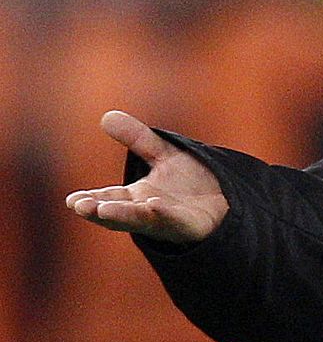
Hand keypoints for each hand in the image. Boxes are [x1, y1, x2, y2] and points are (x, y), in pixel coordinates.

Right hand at [64, 110, 228, 242]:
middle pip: (120, 214)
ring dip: (123, 216)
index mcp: (137, 198)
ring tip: (103, 210)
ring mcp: (170, 221)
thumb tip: (106, 115)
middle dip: (100, 211)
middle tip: (80, 206)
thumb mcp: (164, 155)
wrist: (231, 199)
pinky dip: (164, 214)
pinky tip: (153, 204)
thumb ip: (138, 139)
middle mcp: (149, 212)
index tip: (71, 201)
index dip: (90, 200)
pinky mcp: (192, 226)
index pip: (108, 200)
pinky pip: (176, 221)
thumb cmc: (192, 183)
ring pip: (143, 220)